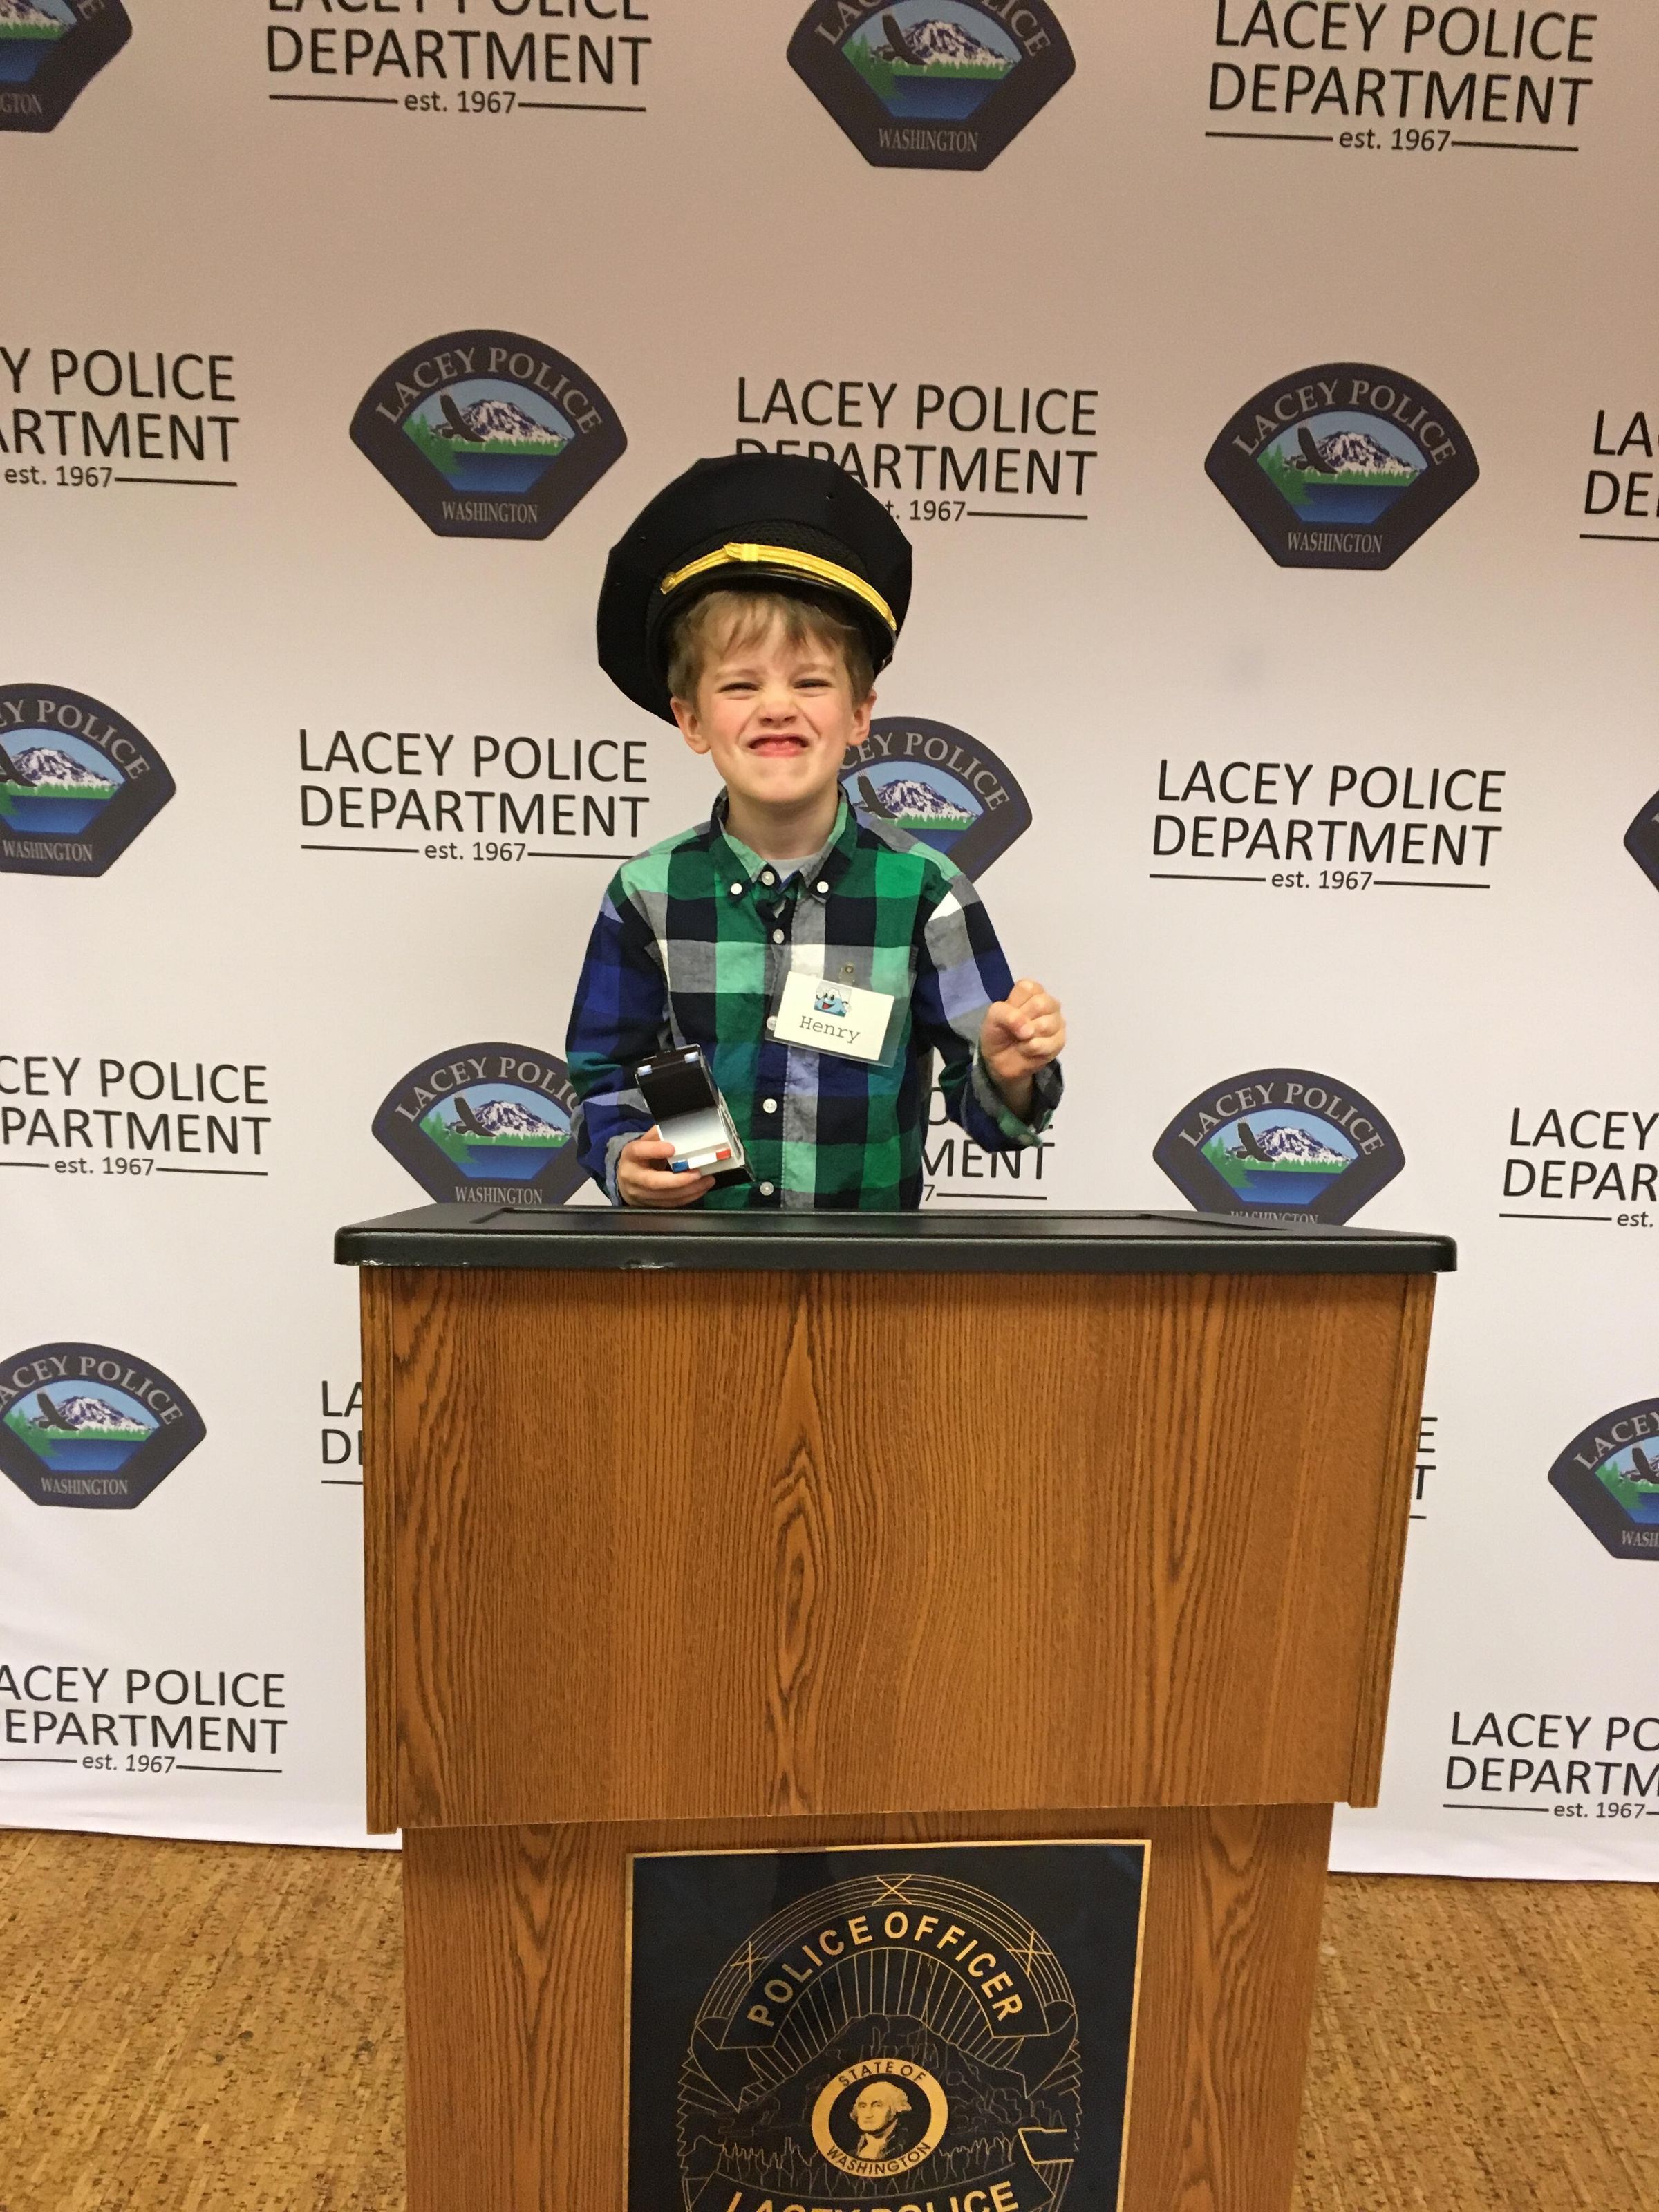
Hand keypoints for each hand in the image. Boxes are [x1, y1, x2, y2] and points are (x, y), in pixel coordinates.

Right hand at [616, 1127, 713, 1208]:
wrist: (627, 1176)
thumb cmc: (642, 1156)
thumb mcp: (646, 1142)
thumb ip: (659, 1135)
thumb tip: (680, 1128)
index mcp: (630, 1155)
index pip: (639, 1151)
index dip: (655, 1150)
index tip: (672, 1148)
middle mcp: (631, 1176)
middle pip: (653, 1182)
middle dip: (678, 1180)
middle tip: (697, 1173)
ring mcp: (638, 1193)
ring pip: (664, 1196)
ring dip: (689, 1190)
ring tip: (707, 1181)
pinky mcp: (648, 1205)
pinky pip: (670, 1204)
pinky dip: (688, 1197)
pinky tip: (701, 1189)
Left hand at [980, 979, 1064, 1115]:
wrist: (999, 1060)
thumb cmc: (998, 1032)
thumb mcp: (993, 1017)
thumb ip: (1007, 1015)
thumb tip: (1028, 1029)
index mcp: (1031, 991)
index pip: (1029, 988)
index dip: (1015, 1004)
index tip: (1008, 1013)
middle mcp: (1048, 1002)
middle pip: (1041, 1004)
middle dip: (1023, 1021)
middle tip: (1015, 1029)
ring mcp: (1057, 1021)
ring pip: (1047, 1024)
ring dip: (1027, 1037)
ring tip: (1021, 1040)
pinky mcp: (1060, 1041)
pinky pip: (1050, 1044)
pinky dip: (1032, 1049)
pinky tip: (1027, 1050)